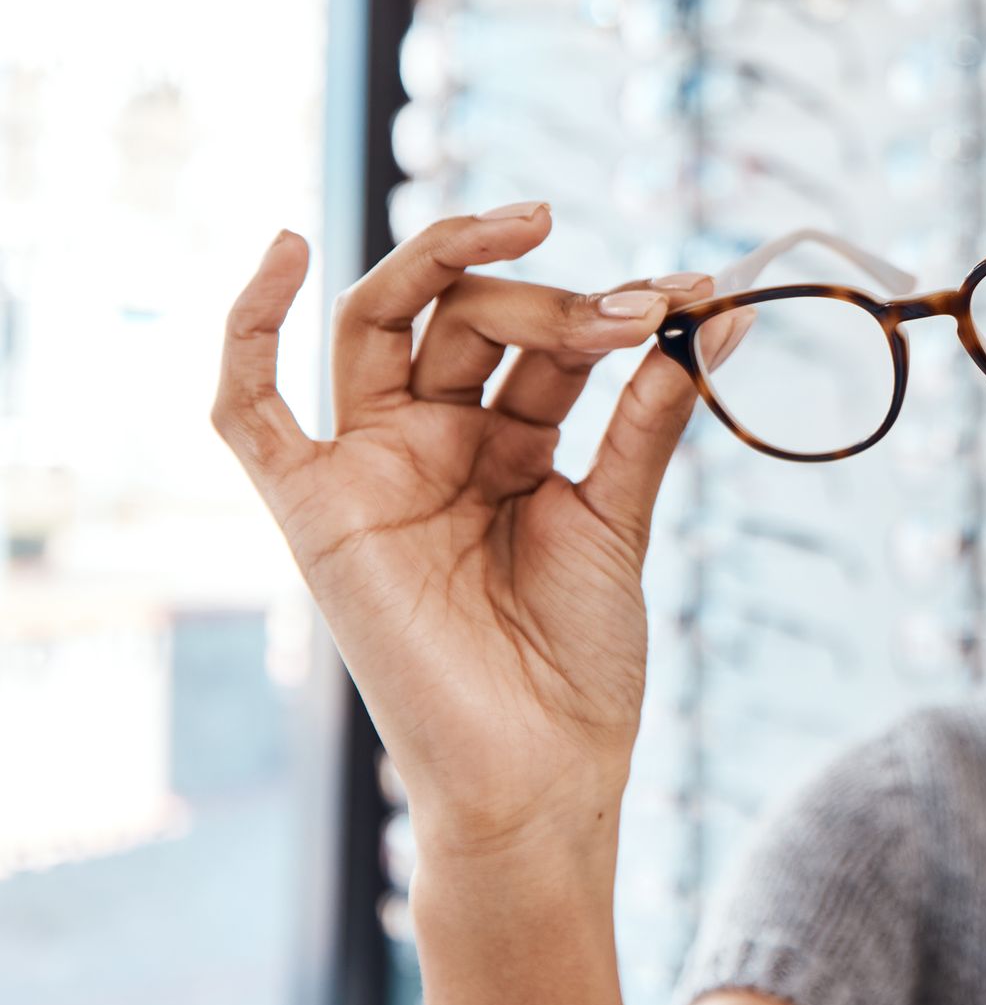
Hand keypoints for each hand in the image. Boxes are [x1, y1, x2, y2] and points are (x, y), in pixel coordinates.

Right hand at [212, 204, 745, 858]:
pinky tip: (287, 248)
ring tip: (541, 233)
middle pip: (467, 318)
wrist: (542, 772)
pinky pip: (247, 410)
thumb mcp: (620, 520)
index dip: (612, 306)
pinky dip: (248, 325)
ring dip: (456, 268)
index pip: (543, 340)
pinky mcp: (313, 512)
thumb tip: (718, 317)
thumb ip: (649, 416)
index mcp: (507, 446)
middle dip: (553, 298)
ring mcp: (369, 470)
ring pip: (382, 326)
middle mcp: (434, 444)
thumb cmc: (579, 663)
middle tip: (634, 306)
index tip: (691, 292)